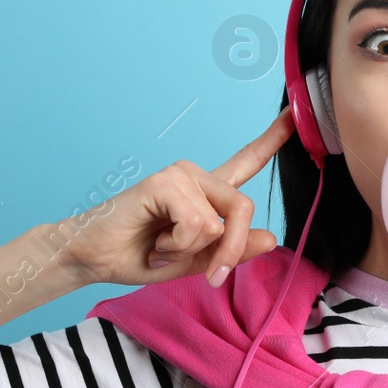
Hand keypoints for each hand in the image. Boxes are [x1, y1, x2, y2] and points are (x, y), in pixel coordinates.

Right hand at [57, 106, 295, 287]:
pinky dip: (178, 245)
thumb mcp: (197, 262)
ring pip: (221, 222)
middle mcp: (196, 177)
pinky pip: (198, 224)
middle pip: (243, 208)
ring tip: (162, 246)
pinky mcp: (165, 182)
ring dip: (191, 250)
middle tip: (210, 275)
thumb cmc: (140, 256)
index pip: (245, 162)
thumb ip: (232, 250)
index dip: (271, 140)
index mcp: (206, 193)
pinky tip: (154, 240)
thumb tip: (270, 237)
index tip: (293, 113)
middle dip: (230, 251)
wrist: (94, 258)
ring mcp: (180, 176)